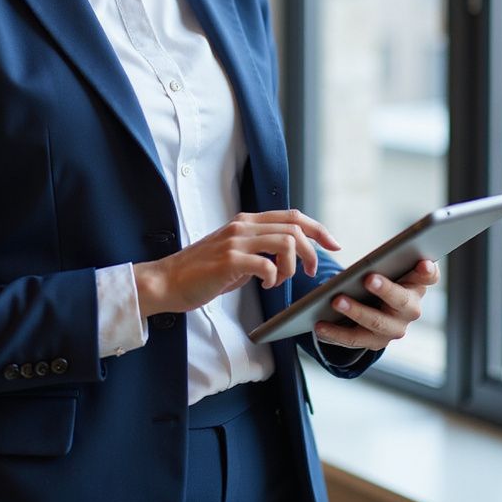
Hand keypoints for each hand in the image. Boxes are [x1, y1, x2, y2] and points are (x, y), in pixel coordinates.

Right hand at [133, 210, 340, 317]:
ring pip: (286, 242)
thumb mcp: (235, 254)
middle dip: (312, 250)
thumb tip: (288, 257)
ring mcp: (235, 241)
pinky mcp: (229, 260)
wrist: (168, 281)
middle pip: (294, 227)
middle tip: (309, 272)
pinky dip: (274, 278)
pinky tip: (265, 286)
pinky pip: (266, 265)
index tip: (333, 244)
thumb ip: (259, 249)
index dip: (318, 228)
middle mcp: (242, 226)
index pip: (292, 216)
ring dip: (292, 265)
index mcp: (246, 222)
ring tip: (281, 280)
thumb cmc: (201, 273)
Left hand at [312, 259, 440, 352]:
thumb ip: (389, 257)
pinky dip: (336, 333)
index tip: (423, 263)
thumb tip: (378, 256)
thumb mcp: (389, 265)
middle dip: (385, 289)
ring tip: (336, 300)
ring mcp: (394, 328)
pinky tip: (319, 326)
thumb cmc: (383, 276)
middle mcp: (411, 309)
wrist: (374, 305)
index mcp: (417, 284)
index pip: (429, 276)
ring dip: (356, 311)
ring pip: (376, 322)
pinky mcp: (375, 342)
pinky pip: (354, 339)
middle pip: (401, 301)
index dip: (427, 271)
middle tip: (369, 278)